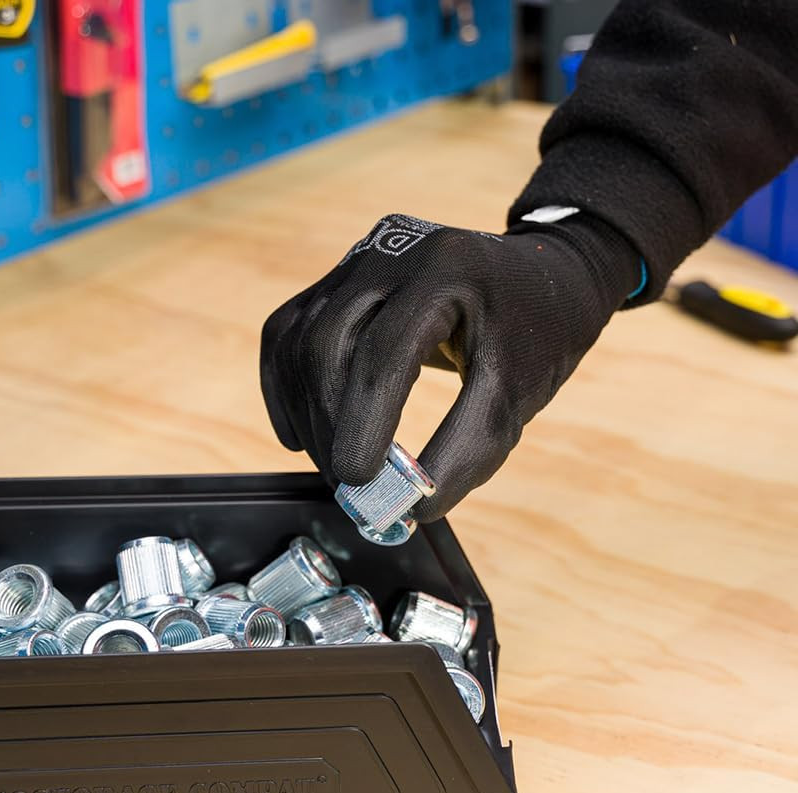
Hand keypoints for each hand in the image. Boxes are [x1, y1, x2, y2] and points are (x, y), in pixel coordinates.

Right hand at [260, 212, 640, 519]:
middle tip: (348, 484)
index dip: (363, 423)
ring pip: (298, 340)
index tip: (359, 480)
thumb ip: (470, 448)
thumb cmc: (535, 333)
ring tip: (333, 465)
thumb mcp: (519, 392)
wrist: (538, 276)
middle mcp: (390, 253)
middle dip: (330, 425)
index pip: (384, 352)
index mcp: (445, 270)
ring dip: (306, 414)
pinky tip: (301, 433)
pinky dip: (285, 388)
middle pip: (326, 344)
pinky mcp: (336, 279)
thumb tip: (412, 509)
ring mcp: (356, 260)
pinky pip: (287, 333)